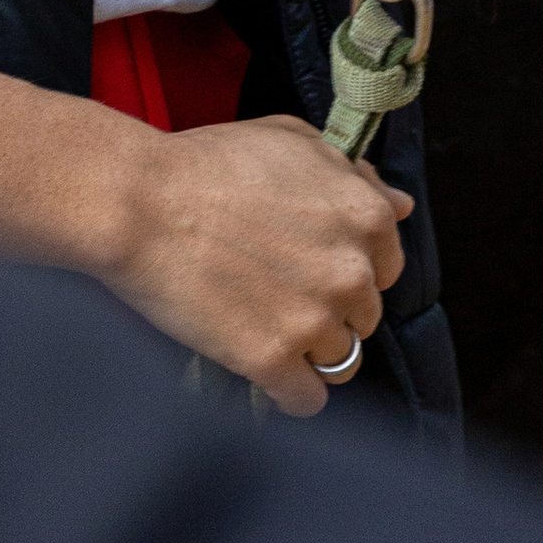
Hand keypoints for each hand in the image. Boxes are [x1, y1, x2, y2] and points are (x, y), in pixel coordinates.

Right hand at [103, 113, 411, 415]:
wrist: (143, 202)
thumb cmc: (211, 164)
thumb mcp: (293, 141)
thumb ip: (353, 176)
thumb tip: (399, 203)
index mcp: (366, 215)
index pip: (386, 268)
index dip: (348, 268)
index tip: (313, 266)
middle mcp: (352, 270)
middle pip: (364, 317)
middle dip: (330, 310)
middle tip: (281, 294)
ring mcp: (315, 319)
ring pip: (341, 363)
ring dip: (311, 354)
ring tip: (270, 332)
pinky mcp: (273, 360)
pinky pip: (306, 401)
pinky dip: (289, 394)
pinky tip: (266, 373)